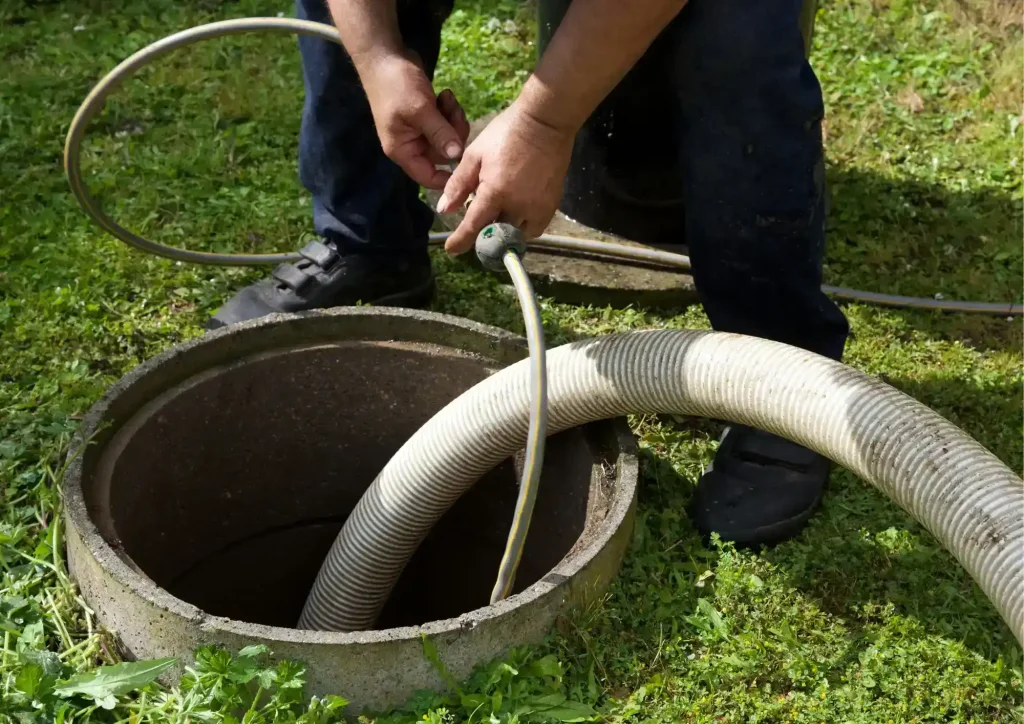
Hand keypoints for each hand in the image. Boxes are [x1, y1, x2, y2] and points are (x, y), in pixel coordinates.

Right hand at [359, 52, 470, 189]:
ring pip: (448, 137)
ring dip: (453, 118)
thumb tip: (457, 156)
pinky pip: (446, 123)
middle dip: (454, 134)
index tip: (467, 165)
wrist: (385, 55)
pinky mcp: (427, 117)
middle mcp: (411, 145)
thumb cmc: (396, 85)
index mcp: (403, 150)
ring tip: (447, 98)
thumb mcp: (420, 110)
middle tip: (454, 111)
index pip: (428, 177)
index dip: (447, 178)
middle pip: (443, 154)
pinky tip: (444, 94)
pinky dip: (449, 110)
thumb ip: (440, 134)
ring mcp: (419, 130)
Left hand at [436, 103, 574, 254]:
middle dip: (483, 233)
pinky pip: (534, 229)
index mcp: (495, 192)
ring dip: (503, 232)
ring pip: (516, 235)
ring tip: (497, 217)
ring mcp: (537, 208)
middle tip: (477, 223)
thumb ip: (458, 184)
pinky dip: (522, 228)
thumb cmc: (506, 133)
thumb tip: (444, 209)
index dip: (460, 241)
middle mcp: (517, 206)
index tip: (451, 249)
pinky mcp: (551, 205)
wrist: (545, 122)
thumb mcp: (475, 154)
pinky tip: (515, 216)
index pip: (473, 226)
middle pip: (495, 234)